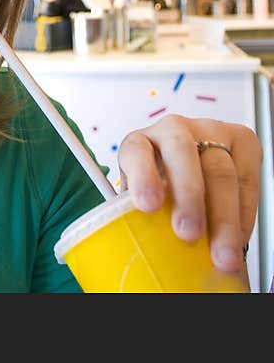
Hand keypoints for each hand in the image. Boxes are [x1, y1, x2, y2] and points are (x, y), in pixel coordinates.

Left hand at [117, 114, 261, 275]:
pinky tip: (238, 236)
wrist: (193, 176)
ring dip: (223, 218)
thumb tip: (142, 246)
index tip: (147, 206)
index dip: (141, 176)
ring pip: (220, 170)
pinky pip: (247, 178)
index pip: (136, 151)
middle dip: (187, 198)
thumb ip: (141, 214)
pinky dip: (244, 213)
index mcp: (140, 142)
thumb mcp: (147, 200)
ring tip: (222, 253)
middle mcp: (173, 129)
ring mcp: (209, 131)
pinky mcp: (241, 141)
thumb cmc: (165, 190)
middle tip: (188, 233)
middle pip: (182, 154)